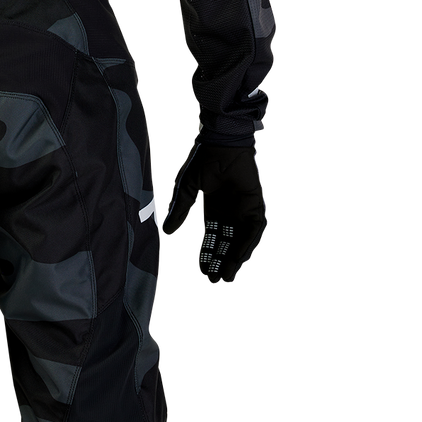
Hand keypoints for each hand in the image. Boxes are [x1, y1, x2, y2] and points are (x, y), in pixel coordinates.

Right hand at [160, 139, 267, 285]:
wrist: (223, 143)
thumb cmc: (204, 160)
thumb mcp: (188, 190)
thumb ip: (179, 211)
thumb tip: (165, 232)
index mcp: (213, 207)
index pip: (210, 236)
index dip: (205, 253)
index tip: (200, 271)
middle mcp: (229, 212)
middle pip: (224, 242)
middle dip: (218, 261)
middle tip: (211, 279)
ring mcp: (243, 210)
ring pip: (238, 241)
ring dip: (232, 260)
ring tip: (224, 277)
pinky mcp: (256, 207)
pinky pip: (252, 233)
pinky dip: (244, 248)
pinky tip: (236, 261)